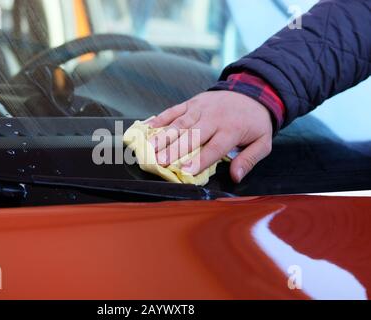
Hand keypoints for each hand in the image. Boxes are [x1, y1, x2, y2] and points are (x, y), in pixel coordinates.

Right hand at [147, 91, 272, 182]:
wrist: (253, 90)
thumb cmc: (254, 121)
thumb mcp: (263, 142)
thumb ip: (249, 160)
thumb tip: (235, 176)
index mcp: (231, 130)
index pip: (213, 147)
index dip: (199, 160)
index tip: (185, 171)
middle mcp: (213, 118)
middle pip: (192, 135)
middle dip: (174, 149)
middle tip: (159, 161)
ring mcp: (200, 108)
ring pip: (179, 123)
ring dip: (163, 135)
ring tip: (149, 147)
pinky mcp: (192, 102)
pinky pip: (174, 110)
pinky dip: (160, 118)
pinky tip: (147, 127)